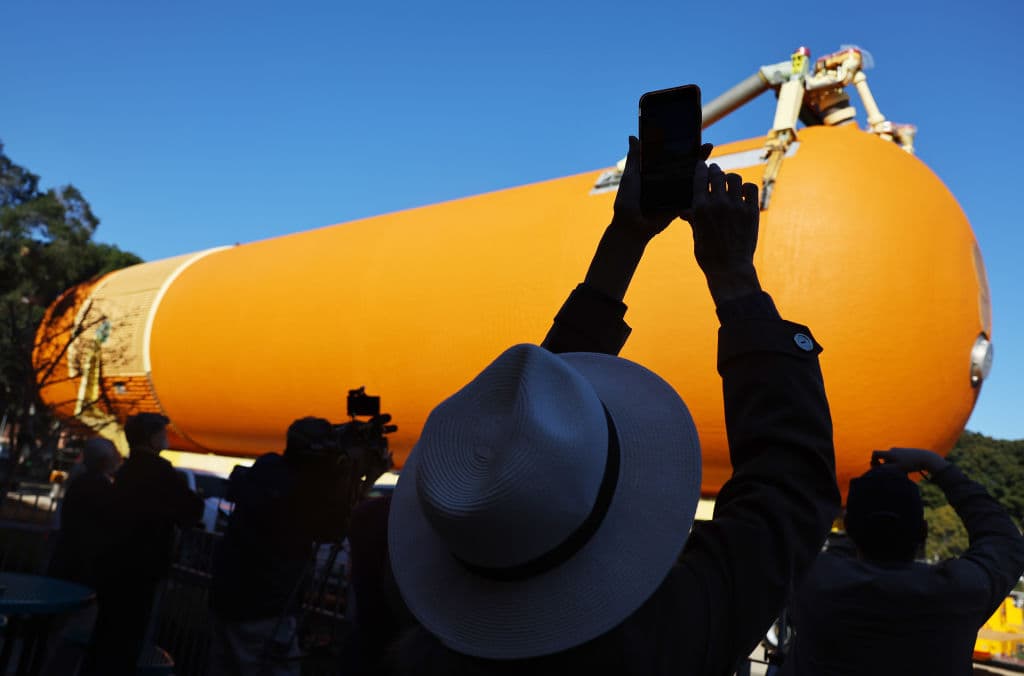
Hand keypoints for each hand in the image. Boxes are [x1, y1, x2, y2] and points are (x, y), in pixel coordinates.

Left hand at [611, 136, 712, 241]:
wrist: (632, 226)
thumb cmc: (627, 201)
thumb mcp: (631, 177)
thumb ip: (635, 158)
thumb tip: (633, 137)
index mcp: (654, 173)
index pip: (671, 156)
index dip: (682, 147)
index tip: (692, 136)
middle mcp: (665, 181)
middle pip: (684, 166)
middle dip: (696, 156)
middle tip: (708, 146)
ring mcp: (673, 193)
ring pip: (690, 179)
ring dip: (702, 171)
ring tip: (712, 160)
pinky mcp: (679, 205)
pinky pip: (692, 196)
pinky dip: (702, 189)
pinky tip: (712, 180)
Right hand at [688, 160, 761, 303]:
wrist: (730, 269)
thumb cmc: (708, 255)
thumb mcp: (696, 235)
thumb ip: (693, 218)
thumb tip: (683, 210)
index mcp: (700, 207)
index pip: (700, 177)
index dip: (701, 168)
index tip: (702, 165)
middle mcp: (719, 203)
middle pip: (718, 173)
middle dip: (715, 171)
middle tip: (715, 172)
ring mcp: (737, 206)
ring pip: (735, 177)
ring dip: (731, 178)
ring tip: (730, 183)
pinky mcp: (751, 212)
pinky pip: (751, 188)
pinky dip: (746, 188)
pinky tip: (743, 194)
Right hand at [871, 447, 948, 473]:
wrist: (925, 458)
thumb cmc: (911, 464)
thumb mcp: (896, 469)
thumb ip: (885, 469)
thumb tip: (876, 468)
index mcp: (889, 452)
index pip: (875, 453)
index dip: (873, 460)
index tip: (877, 467)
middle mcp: (893, 450)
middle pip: (883, 457)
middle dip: (885, 465)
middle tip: (893, 472)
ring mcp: (899, 450)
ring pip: (891, 458)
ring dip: (892, 465)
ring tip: (901, 471)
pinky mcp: (905, 452)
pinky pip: (897, 458)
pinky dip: (898, 464)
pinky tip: (906, 469)